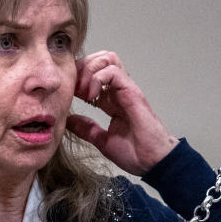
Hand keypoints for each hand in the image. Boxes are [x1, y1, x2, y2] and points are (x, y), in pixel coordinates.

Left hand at [68, 51, 178, 174]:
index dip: (77, 79)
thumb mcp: (102, 140)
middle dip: (82, 68)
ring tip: (81, 90)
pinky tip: (90, 95)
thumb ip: (86, 129)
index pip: (92, 76)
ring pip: (107, 59)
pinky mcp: (132, 92)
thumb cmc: (136, 153)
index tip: (67, 93)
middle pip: (99, 60)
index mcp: (112, 101)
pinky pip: (113, 71)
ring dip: (89, 69)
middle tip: (72, 87)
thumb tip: (69, 121)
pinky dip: (97, 78)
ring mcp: (126, 90)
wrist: (153, 162)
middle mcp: (119, 92)